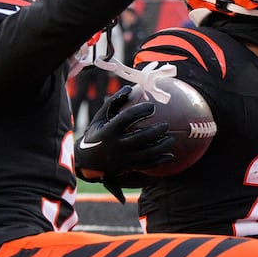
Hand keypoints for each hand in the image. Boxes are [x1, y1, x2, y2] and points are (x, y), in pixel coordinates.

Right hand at [76, 86, 174, 203]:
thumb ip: (113, 102)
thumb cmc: (95, 134)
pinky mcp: (127, 168)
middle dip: (156, 131)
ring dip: (161, 146)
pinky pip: (146, 165)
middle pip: (140, 138)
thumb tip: (130, 88)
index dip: (140, 111)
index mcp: (108, 131)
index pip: (126, 118)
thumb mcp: (99, 118)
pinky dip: (159, 161)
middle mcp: (115, 146)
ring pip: (146, 154)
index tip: (152, 106)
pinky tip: (170, 156)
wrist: (85, 161)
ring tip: (171, 139)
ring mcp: (122, 159)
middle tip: (165, 125)